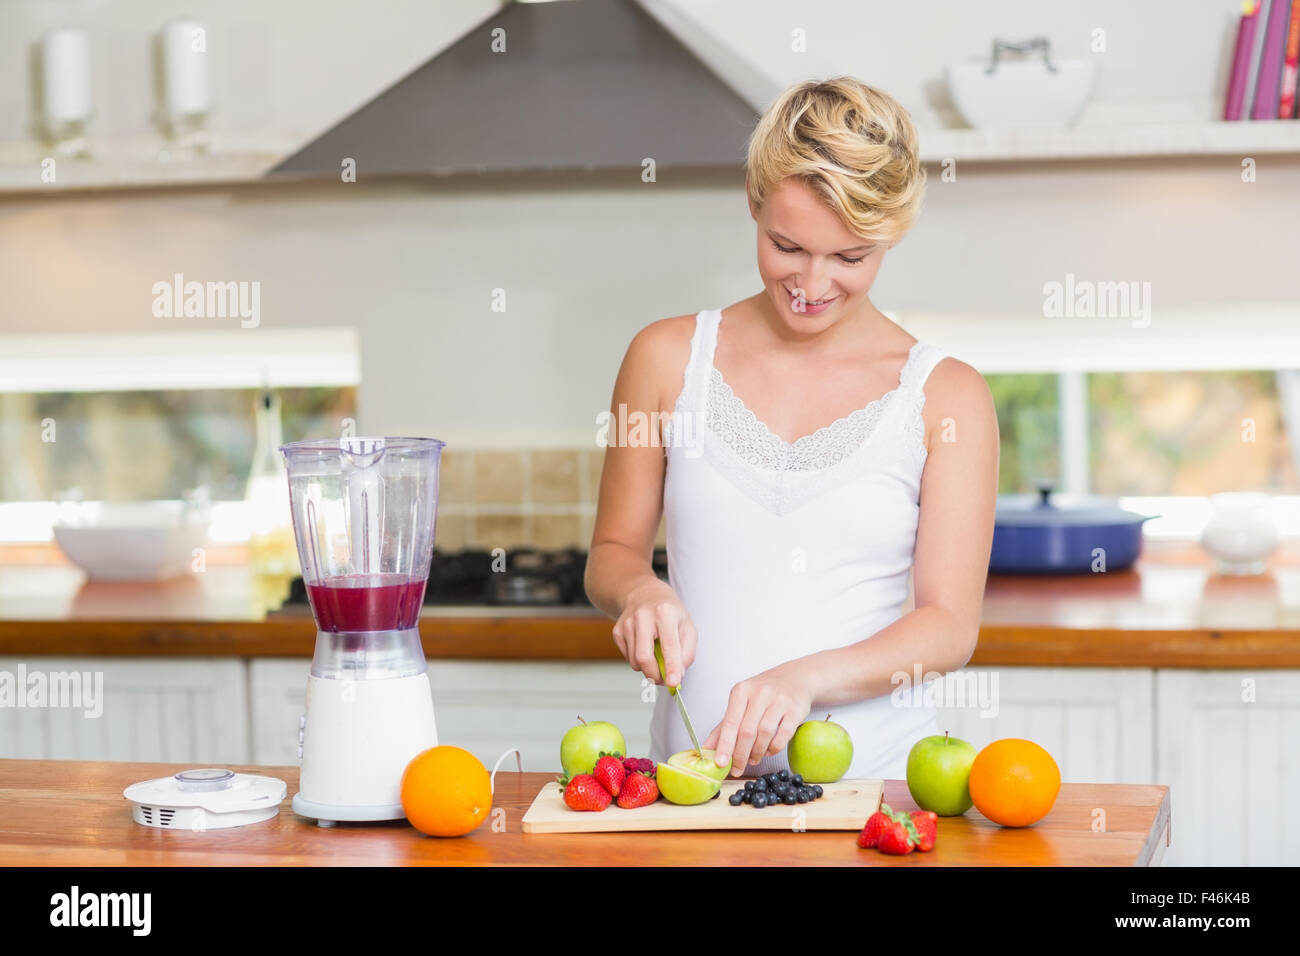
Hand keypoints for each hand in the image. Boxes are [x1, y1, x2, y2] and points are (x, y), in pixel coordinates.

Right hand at [611, 579, 696, 688]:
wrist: (644, 593)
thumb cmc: (669, 613)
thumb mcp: (687, 626)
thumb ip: (687, 653)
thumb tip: (677, 675)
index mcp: (665, 613)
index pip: (669, 645)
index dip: (671, 666)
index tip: (673, 683)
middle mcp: (643, 616)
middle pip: (644, 657)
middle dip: (655, 675)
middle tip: (664, 680)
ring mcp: (627, 623)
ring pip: (635, 661)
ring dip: (648, 669)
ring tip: (657, 657)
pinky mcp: (617, 630)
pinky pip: (628, 658)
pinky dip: (638, 661)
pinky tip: (645, 647)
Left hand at [704, 661, 812, 776]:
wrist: (796, 678)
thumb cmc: (764, 693)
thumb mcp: (741, 702)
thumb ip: (724, 726)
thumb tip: (707, 749)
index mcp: (741, 691)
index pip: (730, 723)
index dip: (725, 746)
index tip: (720, 763)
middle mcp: (760, 693)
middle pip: (747, 731)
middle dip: (740, 754)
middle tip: (738, 768)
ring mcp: (779, 701)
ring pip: (764, 734)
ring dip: (757, 752)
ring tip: (753, 759)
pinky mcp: (795, 710)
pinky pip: (783, 735)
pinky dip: (774, 748)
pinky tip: (769, 751)